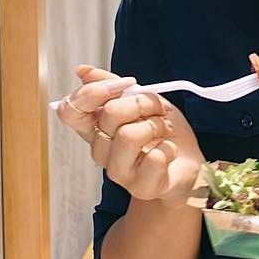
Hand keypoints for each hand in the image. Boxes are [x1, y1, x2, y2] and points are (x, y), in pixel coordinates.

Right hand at [54, 64, 205, 205]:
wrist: (187, 164)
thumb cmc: (163, 133)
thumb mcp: (142, 100)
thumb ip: (113, 86)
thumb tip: (82, 71)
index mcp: (96, 128)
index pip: (70, 110)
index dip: (93, 92)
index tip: (125, 84)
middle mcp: (102, 151)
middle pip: (110, 114)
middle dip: (143, 102)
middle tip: (157, 110)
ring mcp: (119, 172)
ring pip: (129, 135)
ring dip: (156, 125)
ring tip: (163, 131)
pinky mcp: (141, 187)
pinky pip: (154, 158)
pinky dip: (169, 148)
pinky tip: (169, 151)